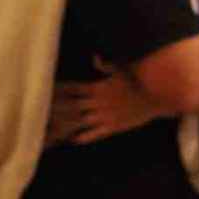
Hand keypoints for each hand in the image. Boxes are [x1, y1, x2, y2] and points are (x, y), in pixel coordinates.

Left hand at [48, 66, 162, 144]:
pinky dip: (82, 137)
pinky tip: (72, 140)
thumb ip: (106, 65)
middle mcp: (98, 103)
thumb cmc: (139, 81)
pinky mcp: (112, 128)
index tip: (46, 90)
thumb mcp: (122, 70)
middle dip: (56, 107)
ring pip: (80, 121)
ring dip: (65, 124)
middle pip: (71, 106)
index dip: (59, 90)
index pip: (73, 89)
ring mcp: (104, 117)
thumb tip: (94, 58)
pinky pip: (94, 134)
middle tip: (41, 109)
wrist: (157, 98)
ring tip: (51, 127)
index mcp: (98, 88)